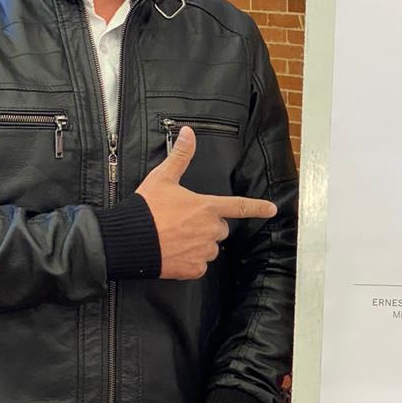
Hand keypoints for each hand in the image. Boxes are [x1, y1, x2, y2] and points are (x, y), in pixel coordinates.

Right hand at [135, 125, 276, 279]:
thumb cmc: (146, 209)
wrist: (129, 240)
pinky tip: (175, 253)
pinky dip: (190, 261)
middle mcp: (210, 230)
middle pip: (220, 229)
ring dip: (200, 244)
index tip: (272, 210)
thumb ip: (180, 156)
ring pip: (210, 248)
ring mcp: (203, 251)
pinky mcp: (194, 269)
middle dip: (208, 226)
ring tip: (178, 238)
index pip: (239, 206)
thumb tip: (188, 133)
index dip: (258, 207)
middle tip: (185, 222)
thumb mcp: (163, 177)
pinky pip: (199, 265)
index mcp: (207, 207)